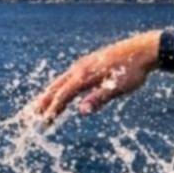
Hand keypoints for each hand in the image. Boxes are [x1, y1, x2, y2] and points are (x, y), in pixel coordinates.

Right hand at [32, 30, 161, 122]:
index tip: (43, 123)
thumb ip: (100, 98)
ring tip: (38, 106)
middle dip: (42, 102)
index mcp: (85, 75)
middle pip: (56, 87)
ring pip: (60, 81)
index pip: (63, 95)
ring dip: (48, 94)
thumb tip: (82, 111)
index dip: (52, 110)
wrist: (144, 49)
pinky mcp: (89, 63)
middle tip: (29, 117)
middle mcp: (80, 68)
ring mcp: (84, 64)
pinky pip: (68, 77)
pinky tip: (60, 92)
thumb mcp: (119, 87)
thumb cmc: (133, 70)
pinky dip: (59, 87)